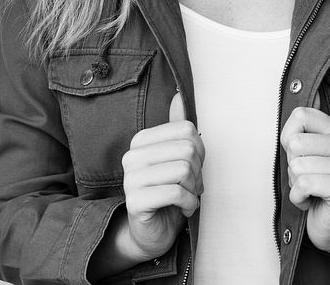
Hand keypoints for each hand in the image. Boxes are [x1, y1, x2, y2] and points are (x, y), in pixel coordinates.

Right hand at [120, 92, 204, 260]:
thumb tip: (178, 96)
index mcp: (141, 141)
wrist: (151, 232)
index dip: (199, 152)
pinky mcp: (135, 200)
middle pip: (187, 150)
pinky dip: (189, 204)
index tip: (192, 168)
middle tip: (190, 186)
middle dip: (197, 173)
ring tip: (186, 197)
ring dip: (193, 190)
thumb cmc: (167, 194)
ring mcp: (130, 178)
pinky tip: (183, 209)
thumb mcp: (176, 158)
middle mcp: (132, 156)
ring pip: (183, 171)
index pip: (187, 130)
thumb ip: (176, 129)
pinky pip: (176, 193)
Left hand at [279, 106, 329, 254]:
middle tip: (308, 178)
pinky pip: (303, 185)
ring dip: (296, 184)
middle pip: (295, 143)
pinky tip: (311, 201)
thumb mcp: (299, 152)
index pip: (301, 114)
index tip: (303, 156)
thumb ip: (295, 129)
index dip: (290, 139)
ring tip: (311, 190)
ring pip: (297, 166)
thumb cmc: (312, 184)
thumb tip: (295, 93)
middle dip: (293, 166)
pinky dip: (298, 198)